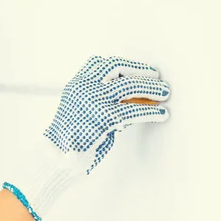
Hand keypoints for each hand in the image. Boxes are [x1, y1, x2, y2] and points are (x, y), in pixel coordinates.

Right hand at [3, 55, 170, 220]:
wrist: (55, 156)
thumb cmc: (70, 135)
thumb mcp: (80, 108)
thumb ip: (98, 97)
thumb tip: (131, 94)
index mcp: (76, 84)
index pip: (101, 64)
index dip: (124, 65)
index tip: (138, 69)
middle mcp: (83, 88)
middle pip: (118, 68)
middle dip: (141, 71)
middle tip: (156, 78)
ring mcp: (94, 101)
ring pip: (130, 86)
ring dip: (152, 89)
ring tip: (164, 93)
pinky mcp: (104, 118)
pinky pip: (133, 110)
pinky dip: (151, 112)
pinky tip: (160, 114)